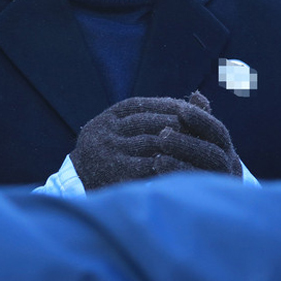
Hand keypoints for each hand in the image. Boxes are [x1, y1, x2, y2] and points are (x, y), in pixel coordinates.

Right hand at [70, 91, 242, 190]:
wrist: (76, 181)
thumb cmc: (111, 152)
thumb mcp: (125, 128)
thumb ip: (158, 114)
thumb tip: (200, 99)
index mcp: (110, 116)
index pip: (145, 105)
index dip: (171, 107)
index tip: (193, 111)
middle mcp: (107, 130)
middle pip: (150, 122)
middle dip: (179, 125)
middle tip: (204, 130)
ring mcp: (109, 152)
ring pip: (151, 142)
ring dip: (177, 144)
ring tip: (199, 147)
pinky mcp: (115, 174)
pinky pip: (148, 166)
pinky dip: (169, 163)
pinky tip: (185, 165)